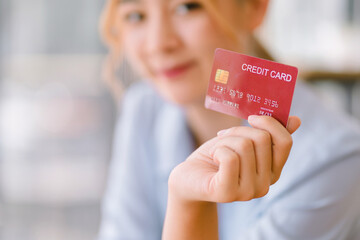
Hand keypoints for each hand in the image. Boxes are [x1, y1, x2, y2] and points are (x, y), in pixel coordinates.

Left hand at [168, 115, 300, 202]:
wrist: (187, 178)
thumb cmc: (215, 156)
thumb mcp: (241, 141)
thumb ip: (268, 134)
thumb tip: (296, 120)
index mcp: (272, 172)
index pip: (285, 142)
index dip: (270, 123)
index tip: (252, 117)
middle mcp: (264, 185)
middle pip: (262, 139)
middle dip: (238, 130)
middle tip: (224, 138)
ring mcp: (247, 192)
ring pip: (244, 145)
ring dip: (225, 141)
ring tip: (216, 151)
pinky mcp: (227, 193)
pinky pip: (230, 157)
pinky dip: (217, 150)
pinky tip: (213, 159)